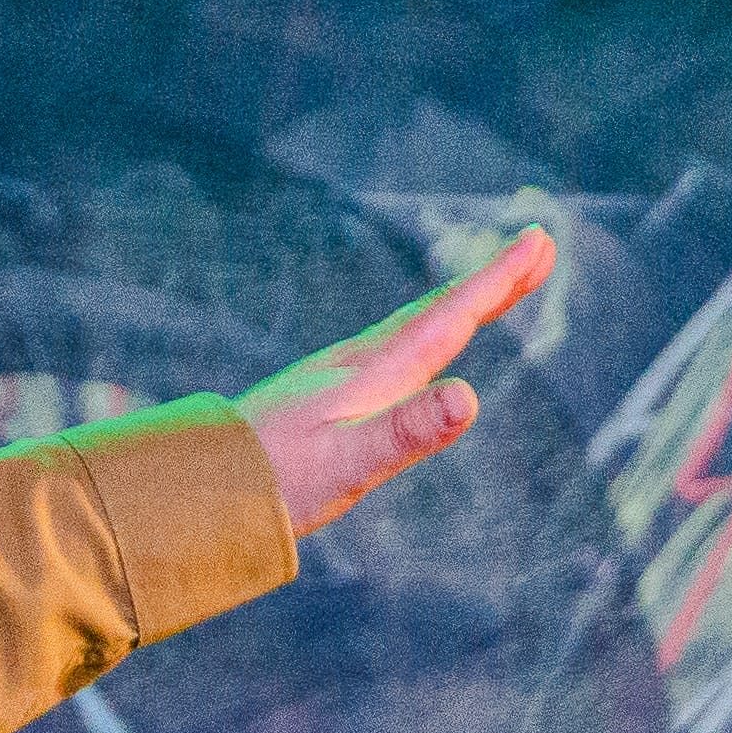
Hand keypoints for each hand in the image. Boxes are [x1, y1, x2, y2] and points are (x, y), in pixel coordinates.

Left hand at [239, 225, 556, 537]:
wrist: (192, 491)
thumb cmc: (270, 485)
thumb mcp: (347, 466)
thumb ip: (405, 432)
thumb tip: (468, 397)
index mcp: (372, 375)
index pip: (447, 320)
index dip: (496, 282)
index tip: (538, 241)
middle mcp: (356, 365)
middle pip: (435, 314)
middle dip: (488, 283)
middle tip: (536, 249)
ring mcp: (335, 378)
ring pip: (410, 329)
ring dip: (456, 305)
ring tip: (491, 290)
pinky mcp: (319, 397)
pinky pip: (387, 351)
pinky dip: (420, 335)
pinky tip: (412, 350)